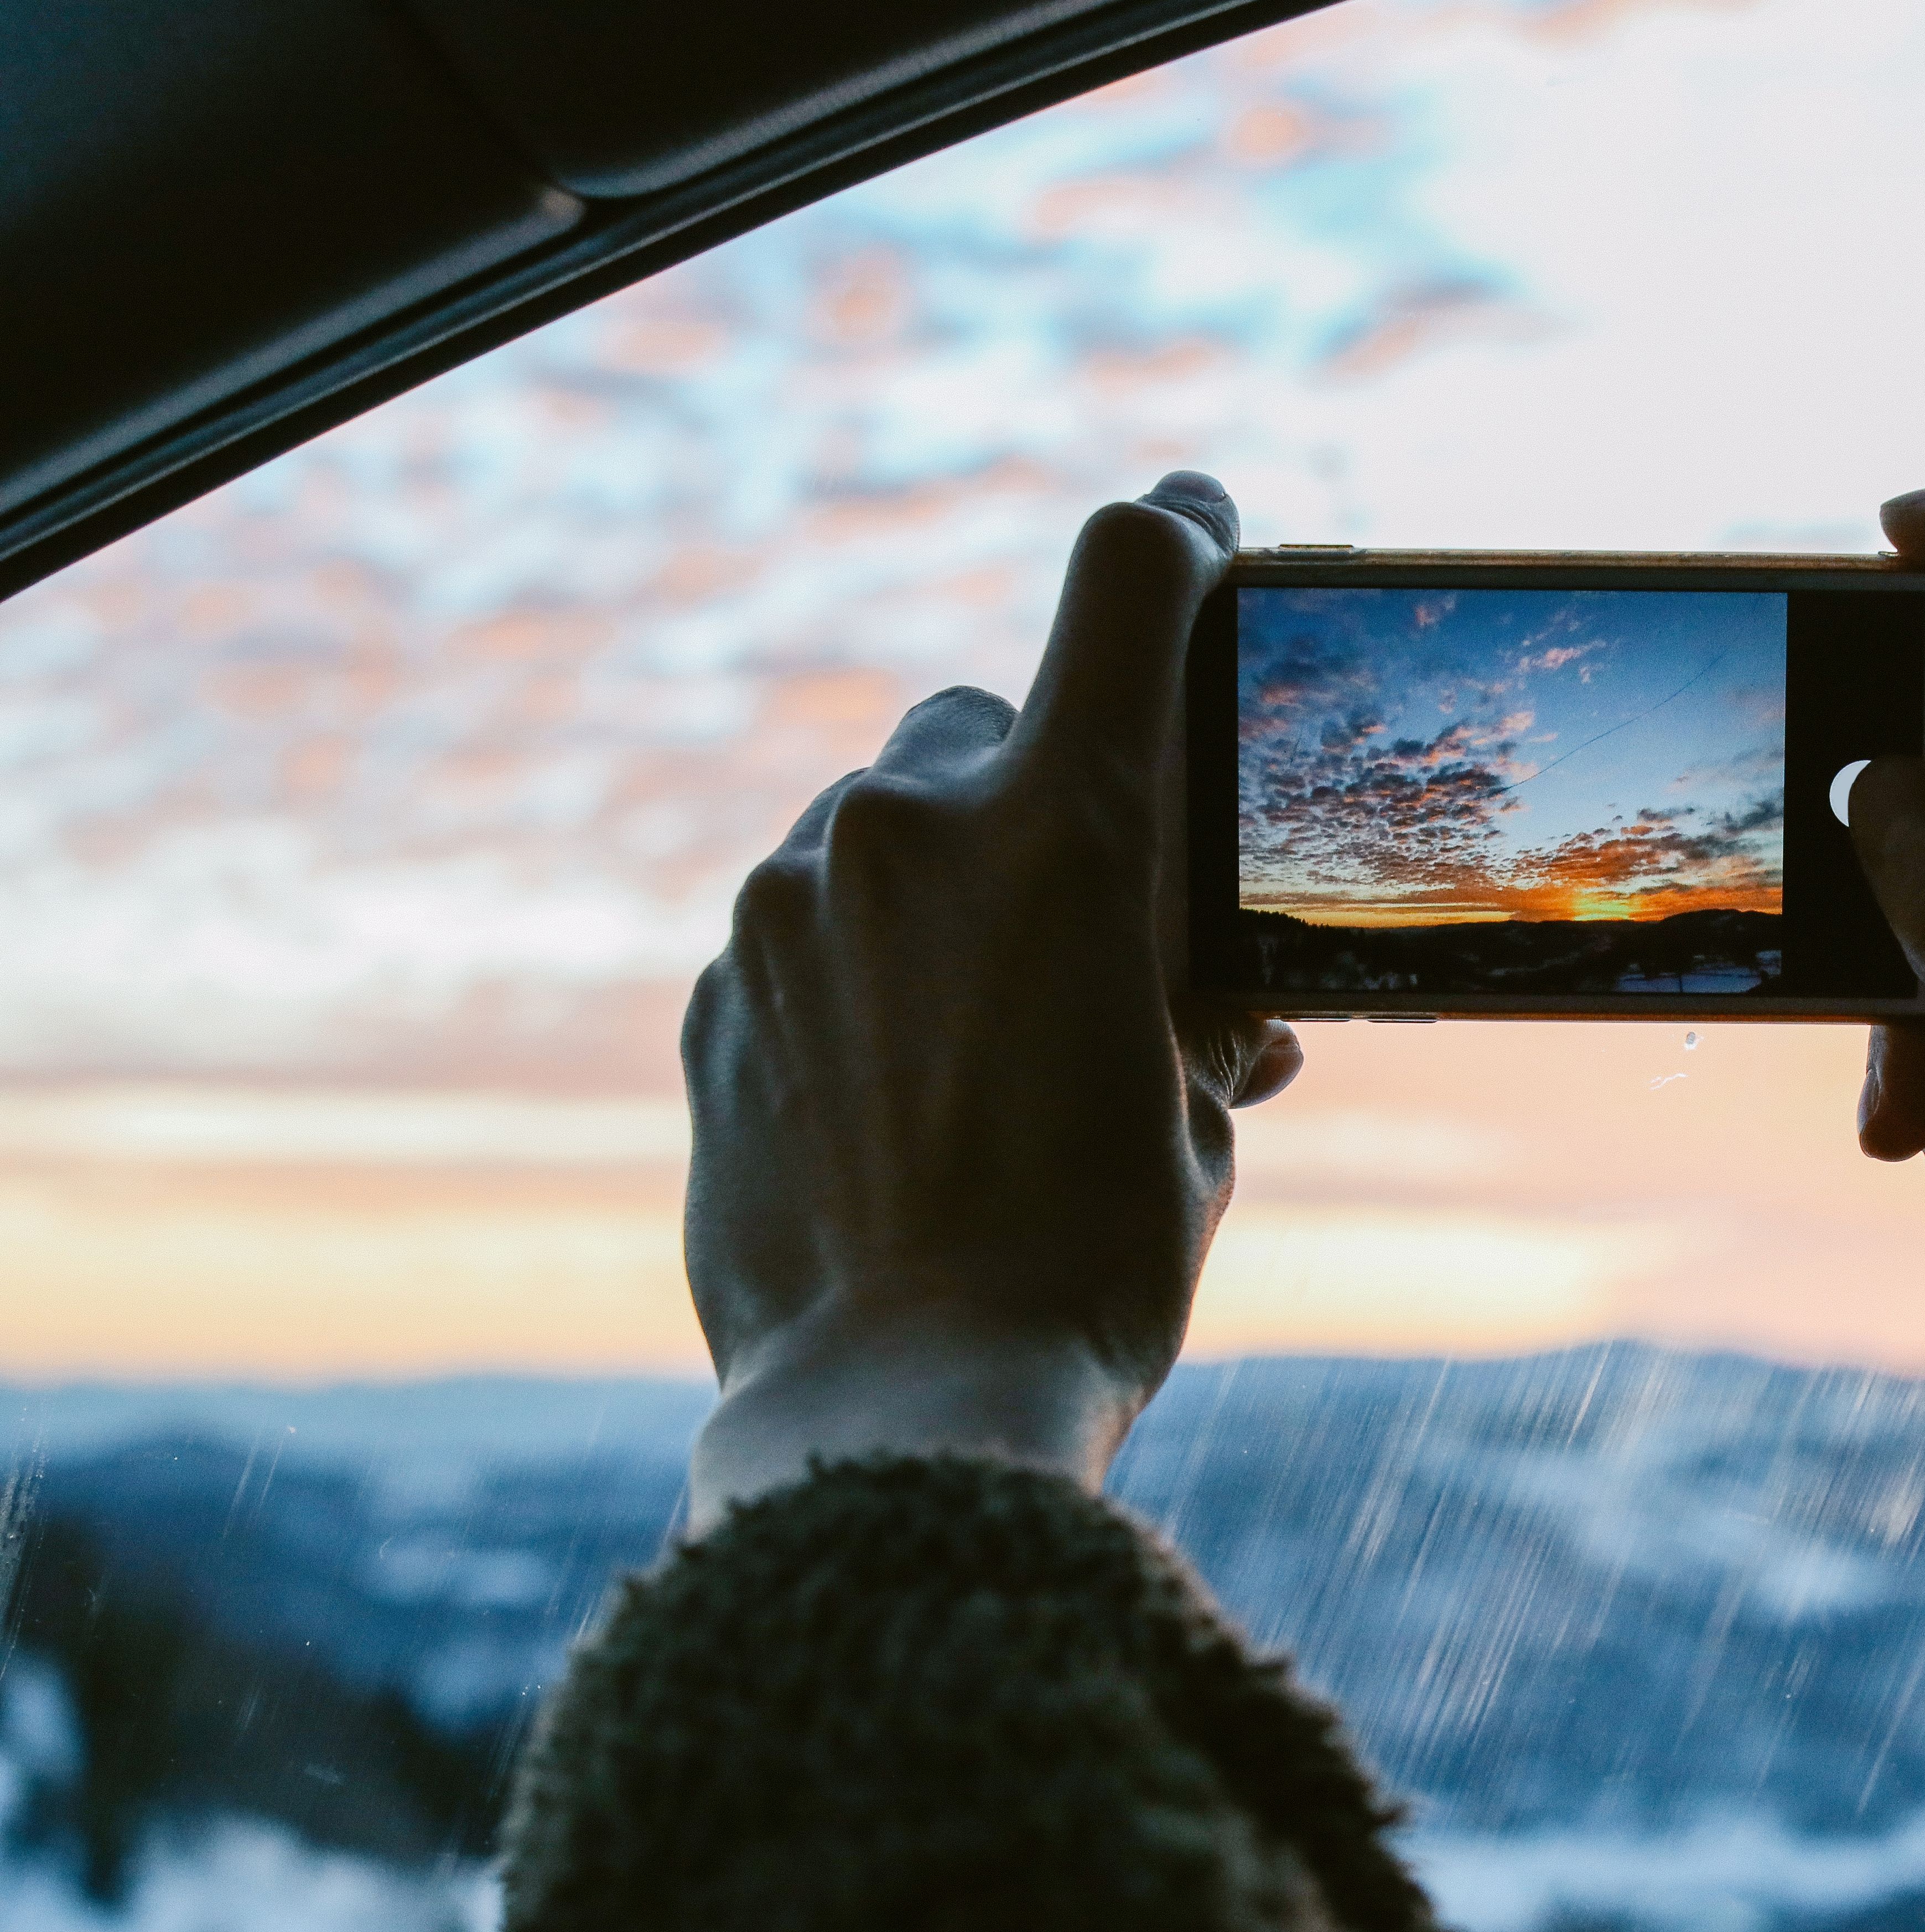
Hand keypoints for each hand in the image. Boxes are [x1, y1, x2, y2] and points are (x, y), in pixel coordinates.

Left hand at [679, 473, 1300, 1528]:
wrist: (904, 1403)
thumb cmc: (1089, 1262)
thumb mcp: (1198, 1107)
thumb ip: (1185, 993)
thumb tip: (1202, 992)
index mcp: (1068, 832)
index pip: (1123, 579)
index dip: (1175, 534)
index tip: (1194, 528)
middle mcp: (910, 829)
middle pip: (980, 721)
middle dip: (1033, 791)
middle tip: (1078, 919)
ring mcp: (789, 905)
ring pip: (879, 825)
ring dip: (936, 891)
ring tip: (983, 1038)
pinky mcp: (715, 991)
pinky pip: (805, 925)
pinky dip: (859, 971)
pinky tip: (898, 1093)